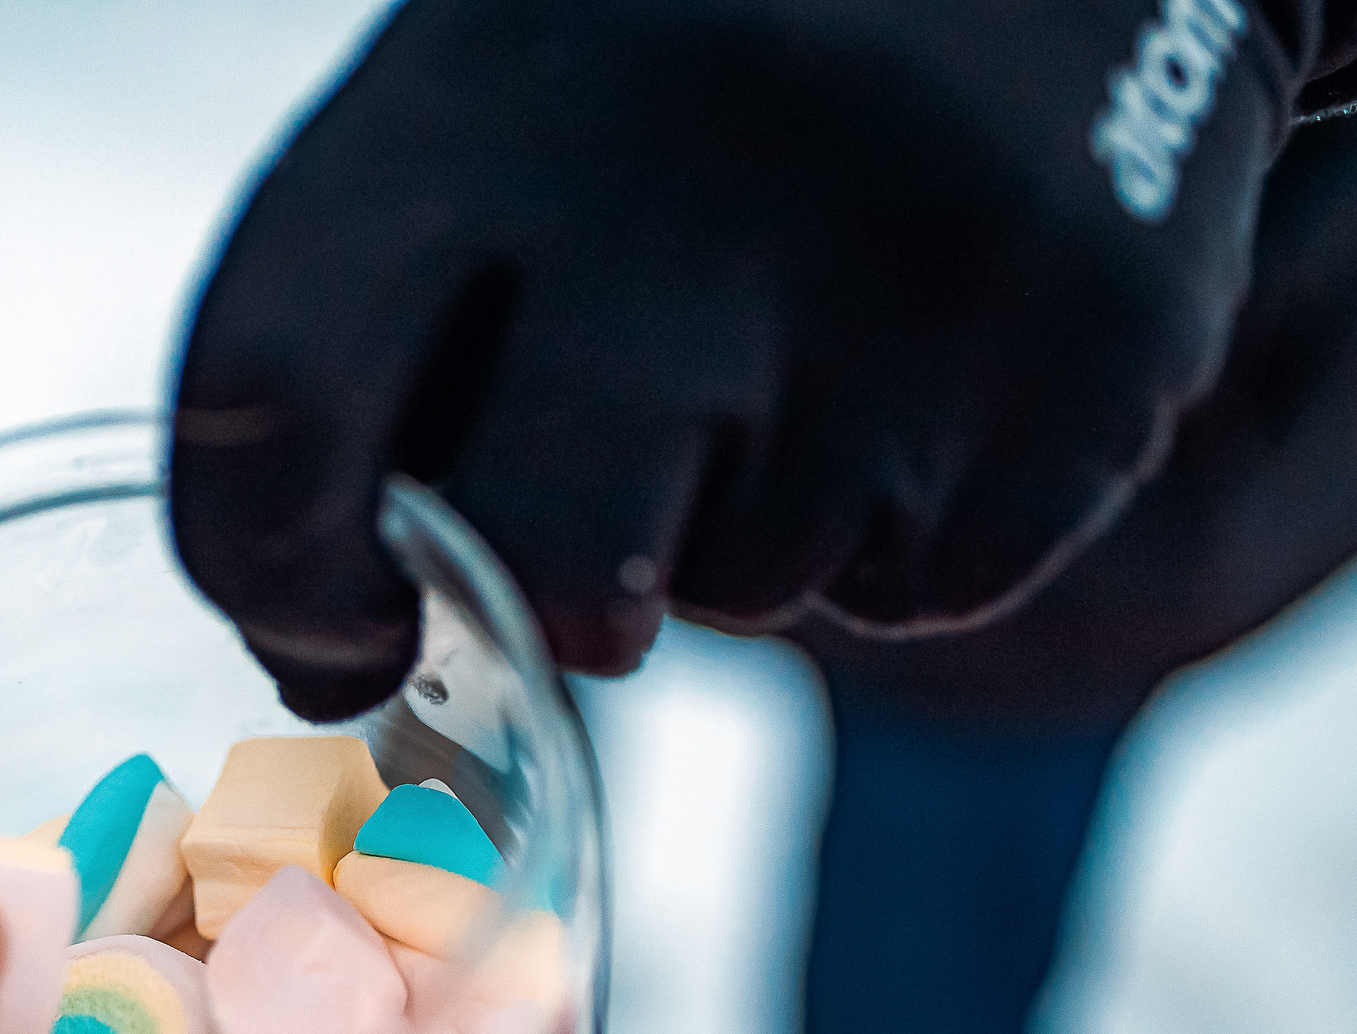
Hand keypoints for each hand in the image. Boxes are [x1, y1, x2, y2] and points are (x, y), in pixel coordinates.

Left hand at [169, 0, 1325, 716]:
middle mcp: (676, 174)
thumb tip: (340, 652)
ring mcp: (894, 267)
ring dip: (742, 534)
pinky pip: (924, 587)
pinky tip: (930, 358)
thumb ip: (393, 331)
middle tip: (588, 532)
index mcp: (479, 87)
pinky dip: (906, 529)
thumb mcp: (509, 88)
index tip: (334, 629)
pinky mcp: (1086, 351)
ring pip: (743, 593)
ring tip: (808, 339)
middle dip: (545, 599)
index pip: (271, 397)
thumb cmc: (700, 54)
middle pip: (532, 565)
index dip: (273, 566)